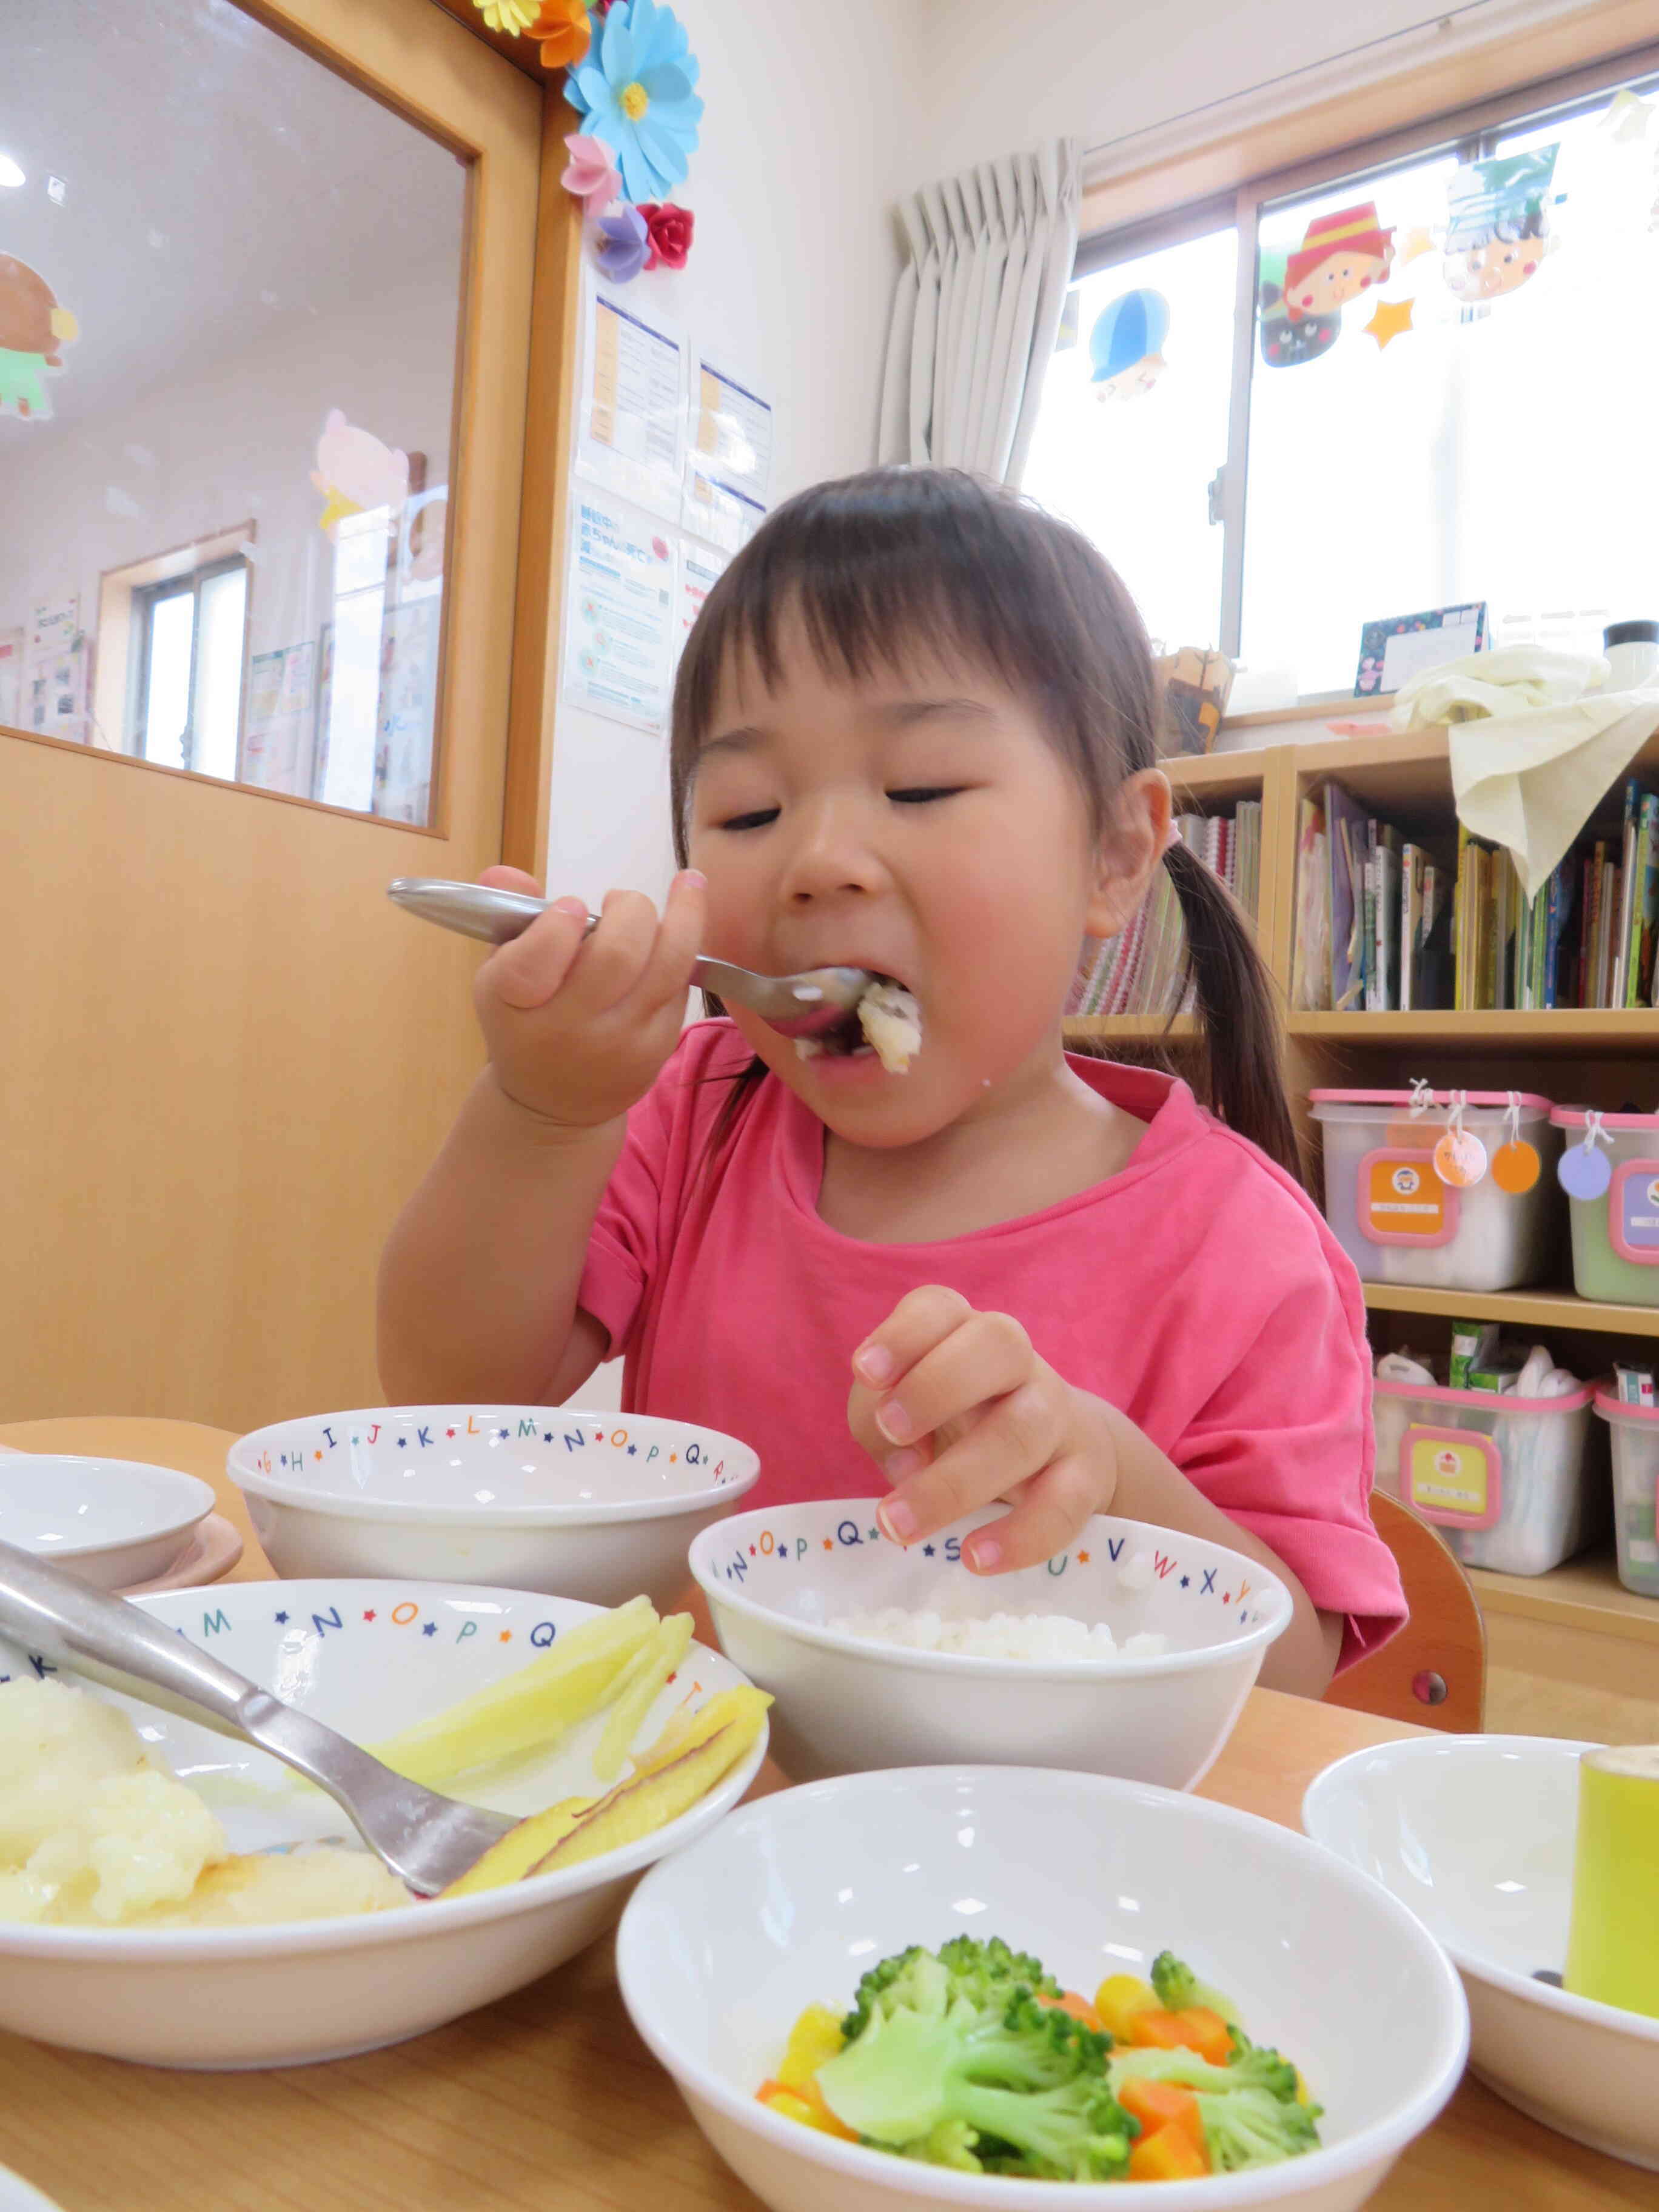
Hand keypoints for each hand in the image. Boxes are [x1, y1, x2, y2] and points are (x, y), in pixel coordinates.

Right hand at [471, 866, 704, 1129]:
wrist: (553, 1103)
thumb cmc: (524, 1022)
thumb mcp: (498, 973)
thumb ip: (505, 916)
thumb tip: (505, 871)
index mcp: (515, 1003)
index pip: (536, 960)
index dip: (558, 924)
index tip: (570, 907)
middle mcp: (568, 1029)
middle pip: (617, 955)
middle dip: (630, 910)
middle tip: (620, 901)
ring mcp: (619, 1043)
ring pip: (668, 967)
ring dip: (685, 915)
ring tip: (687, 883)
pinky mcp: (657, 1049)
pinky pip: (681, 985)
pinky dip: (682, 951)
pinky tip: (675, 932)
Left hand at [847, 1286, 1116, 1572]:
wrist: (1058, 1457)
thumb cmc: (957, 1426)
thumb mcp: (906, 1417)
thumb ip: (880, 1427)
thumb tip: (904, 1470)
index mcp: (963, 1334)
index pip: (940, 1308)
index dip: (903, 1335)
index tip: (866, 1372)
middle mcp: (1016, 1361)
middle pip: (997, 1343)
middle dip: (936, 1386)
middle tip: (890, 1430)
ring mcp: (1057, 1414)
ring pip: (1024, 1430)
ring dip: (955, 1481)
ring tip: (900, 1526)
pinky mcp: (1085, 1475)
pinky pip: (1065, 1503)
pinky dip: (1021, 1535)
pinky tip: (974, 1559)